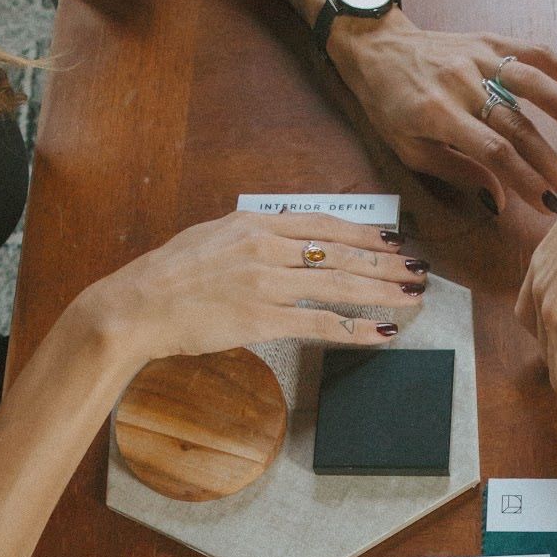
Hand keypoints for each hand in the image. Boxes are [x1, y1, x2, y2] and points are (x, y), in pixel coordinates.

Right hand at [66, 211, 426, 366]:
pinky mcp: (262, 317)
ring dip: (382, 291)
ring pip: (339, 284)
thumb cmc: (169, 276)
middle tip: (419, 270)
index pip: (324, 223)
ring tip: (413, 297)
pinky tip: (382, 333)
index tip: (393, 241)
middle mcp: (266, 246)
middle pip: (341, 252)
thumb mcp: (212, 237)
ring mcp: (266, 282)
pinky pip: (321, 322)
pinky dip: (356, 328)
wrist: (136, 305)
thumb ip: (252, 236)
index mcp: (255, 223)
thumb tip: (284, 237)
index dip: (364, 233)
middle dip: (386, 262)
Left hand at [327, 10, 556, 215]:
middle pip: (517, 125)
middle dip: (551, 159)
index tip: (550, 203)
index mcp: (438, 115)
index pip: (493, 151)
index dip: (525, 179)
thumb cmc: (389, 106)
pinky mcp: (488, 41)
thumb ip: (457, 172)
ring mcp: (478, 58)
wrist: (376, 48)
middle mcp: (462, 83)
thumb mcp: (410, 149)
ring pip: (532, 83)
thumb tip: (498, 200)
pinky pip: (531, 51)